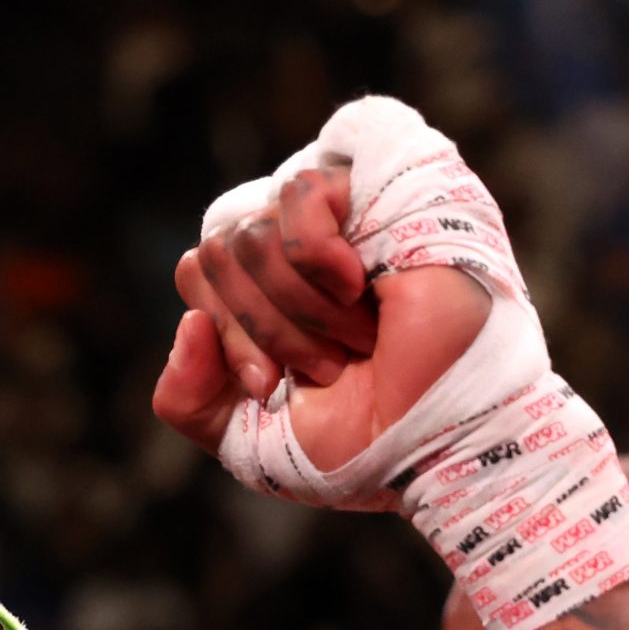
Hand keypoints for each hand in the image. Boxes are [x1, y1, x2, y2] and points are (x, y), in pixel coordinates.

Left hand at [151, 163, 490, 471]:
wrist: (442, 443)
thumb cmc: (365, 442)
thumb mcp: (246, 440)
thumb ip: (186, 399)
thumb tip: (188, 323)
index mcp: (268, 290)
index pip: (198, 270)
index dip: (226, 334)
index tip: (271, 389)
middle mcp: (300, 242)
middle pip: (218, 248)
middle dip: (261, 329)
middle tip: (325, 367)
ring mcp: (344, 212)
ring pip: (251, 230)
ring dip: (299, 309)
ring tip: (356, 339)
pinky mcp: (384, 186)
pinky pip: (299, 190)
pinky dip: (314, 255)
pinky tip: (356, 288)